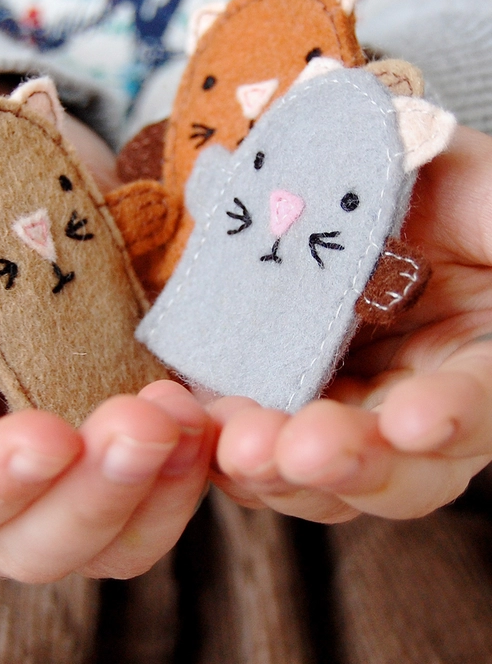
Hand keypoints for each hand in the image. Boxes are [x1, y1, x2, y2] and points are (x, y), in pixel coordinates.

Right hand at [0, 91, 214, 580]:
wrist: (38, 222)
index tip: (46, 437)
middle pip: (36, 545)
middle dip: (93, 496)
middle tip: (142, 424)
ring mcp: (72, 485)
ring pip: (112, 544)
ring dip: (155, 493)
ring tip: (184, 418)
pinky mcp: (134, 465)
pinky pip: (166, 504)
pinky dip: (192, 475)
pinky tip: (210, 422)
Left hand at [211, 125, 491, 522]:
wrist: (358, 188)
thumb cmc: (437, 189)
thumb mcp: (482, 196)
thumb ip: (490, 224)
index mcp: (483, 361)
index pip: (483, 405)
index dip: (455, 417)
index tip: (415, 419)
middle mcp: (420, 403)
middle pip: (404, 472)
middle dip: (353, 464)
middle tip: (303, 450)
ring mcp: (348, 411)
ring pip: (324, 475)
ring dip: (280, 470)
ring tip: (240, 446)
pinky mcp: (280, 405)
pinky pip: (257, 444)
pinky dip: (225, 441)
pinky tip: (201, 423)